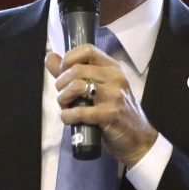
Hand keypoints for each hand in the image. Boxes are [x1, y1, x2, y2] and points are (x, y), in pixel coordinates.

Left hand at [45, 45, 157, 166]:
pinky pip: (79, 111)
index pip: (87, 50)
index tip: (62, 72)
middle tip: (62, 95)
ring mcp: (114, 95)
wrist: (138, 139)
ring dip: (62, 98)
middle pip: (76, 69)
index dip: (68, 58)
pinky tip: (69, 119)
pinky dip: (67, 116)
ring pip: (76, 86)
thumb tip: (50, 57)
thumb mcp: (99, 88)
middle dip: (60, 83)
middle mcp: (115, 78)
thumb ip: (72, 72)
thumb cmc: (115, 112)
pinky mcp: (110, 114)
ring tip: (65, 106)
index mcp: (113, 68)